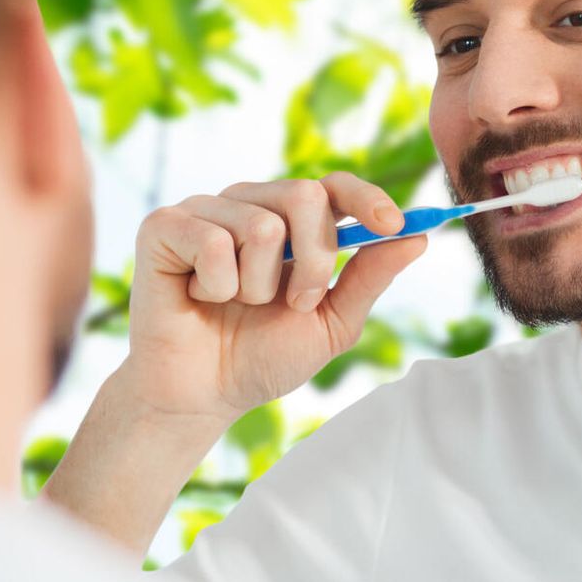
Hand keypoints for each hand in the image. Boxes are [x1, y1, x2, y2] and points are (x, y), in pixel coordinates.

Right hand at [111, 172, 427, 423]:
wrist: (203, 395)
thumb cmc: (261, 357)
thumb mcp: (331, 323)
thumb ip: (369, 279)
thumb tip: (417, 238)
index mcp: (291, 223)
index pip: (334, 186)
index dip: (367, 199)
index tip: (393, 226)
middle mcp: (249, 205)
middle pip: (305, 196)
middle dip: (314, 262)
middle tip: (294, 303)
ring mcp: (205, 211)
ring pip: (260, 225)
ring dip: (258, 285)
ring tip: (236, 305)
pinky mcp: (164, 226)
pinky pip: (212, 241)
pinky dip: (216, 285)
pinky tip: (201, 298)